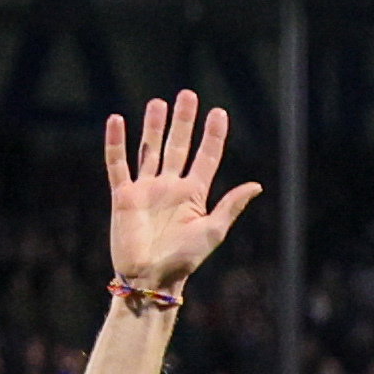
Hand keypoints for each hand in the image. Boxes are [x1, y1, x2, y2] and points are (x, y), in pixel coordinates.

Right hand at [104, 92, 260, 295]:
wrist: (151, 278)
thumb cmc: (184, 259)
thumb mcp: (213, 231)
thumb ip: (231, 205)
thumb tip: (256, 185)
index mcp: (194, 195)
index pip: (206, 158)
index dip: (213, 136)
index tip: (219, 112)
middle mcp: (170, 187)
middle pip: (178, 146)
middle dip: (183, 122)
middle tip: (188, 95)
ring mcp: (146, 189)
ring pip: (150, 149)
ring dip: (154, 127)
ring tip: (159, 102)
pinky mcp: (123, 195)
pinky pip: (118, 163)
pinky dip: (116, 143)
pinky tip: (117, 120)